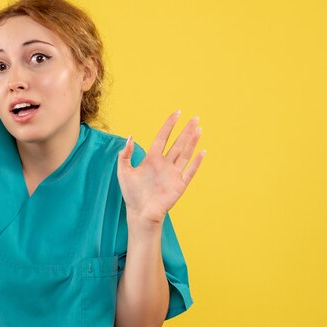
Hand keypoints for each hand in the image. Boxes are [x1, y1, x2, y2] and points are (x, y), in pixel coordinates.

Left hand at [117, 110, 204, 224]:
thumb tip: (130, 137)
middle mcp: (165, 164)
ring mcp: (173, 173)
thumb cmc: (131, 194)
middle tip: (195, 117)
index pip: (163, 137)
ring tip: (199, 129)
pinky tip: (202, 151)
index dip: (169, 125)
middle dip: (186, 130)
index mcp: (152, 159)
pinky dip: (197, 162)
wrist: (140, 212)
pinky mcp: (179, 184)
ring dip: (193, 141)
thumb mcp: (123, 171)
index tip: (176, 113)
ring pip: (186, 153)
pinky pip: (190, 171)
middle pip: (178, 143)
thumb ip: (125, 154)